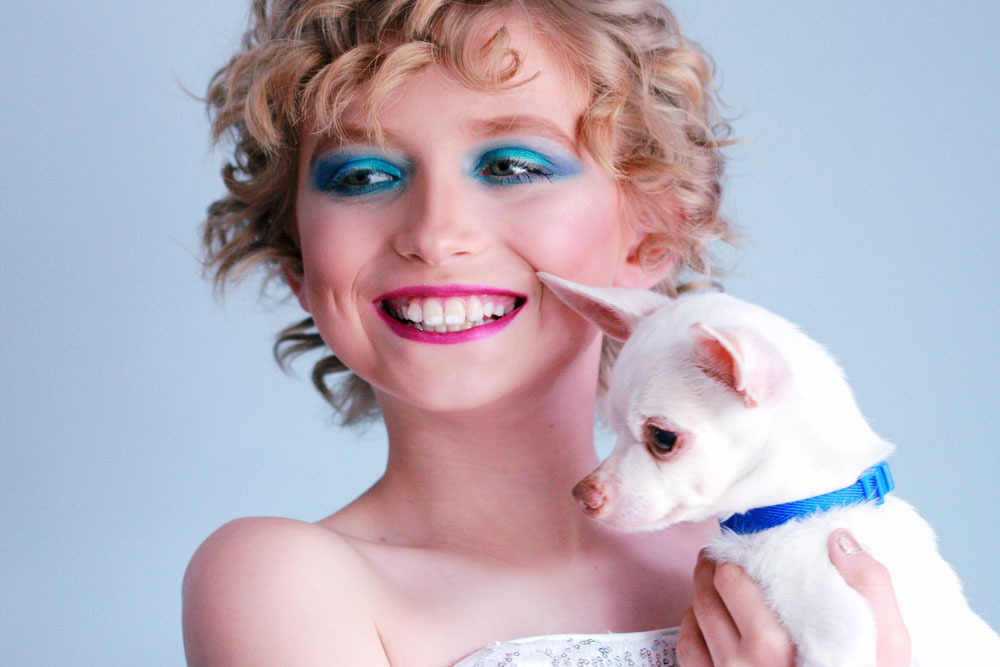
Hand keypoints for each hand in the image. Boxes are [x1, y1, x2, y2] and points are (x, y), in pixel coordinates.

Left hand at [675, 531, 911, 665]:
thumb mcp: (885, 645)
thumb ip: (869, 587)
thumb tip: (839, 539)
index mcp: (778, 648)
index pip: (732, 581)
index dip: (735, 559)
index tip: (742, 549)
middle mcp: (743, 665)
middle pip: (708, 596)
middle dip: (713, 571)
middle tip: (721, 559)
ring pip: (693, 619)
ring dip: (700, 596)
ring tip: (713, 583)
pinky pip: (687, 651)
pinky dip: (692, 628)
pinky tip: (707, 621)